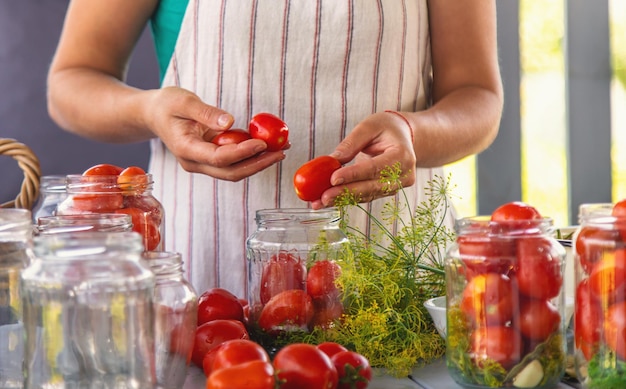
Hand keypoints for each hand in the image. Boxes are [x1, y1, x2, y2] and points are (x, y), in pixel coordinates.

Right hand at [144, 87, 285, 180]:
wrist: (153, 114)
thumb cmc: (166, 104)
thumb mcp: (183, 101)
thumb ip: (206, 112)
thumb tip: (230, 122)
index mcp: (186, 150)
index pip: (219, 158)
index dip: (242, 152)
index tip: (262, 143)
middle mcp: (195, 162)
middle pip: (231, 172)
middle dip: (258, 164)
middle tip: (281, 152)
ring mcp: (203, 163)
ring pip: (235, 170)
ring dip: (259, 161)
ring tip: (282, 148)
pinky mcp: (211, 158)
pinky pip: (235, 161)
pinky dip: (252, 154)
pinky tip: (270, 145)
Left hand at [311, 111, 415, 208]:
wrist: (403, 137)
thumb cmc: (387, 128)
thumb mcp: (369, 127)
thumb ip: (351, 143)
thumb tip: (332, 160)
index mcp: (402, 156)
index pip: (374, 168)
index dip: (353, 175)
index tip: (333, 179)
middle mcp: (403, 175)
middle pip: (371, 187)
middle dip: (345, 192)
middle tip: (324, 196)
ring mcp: (396, 186)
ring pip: (367, 195)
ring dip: (342, 199)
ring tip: (321, 201)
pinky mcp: (386, 191)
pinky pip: (365, 196)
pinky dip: (346, 199)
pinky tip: (329, 201)